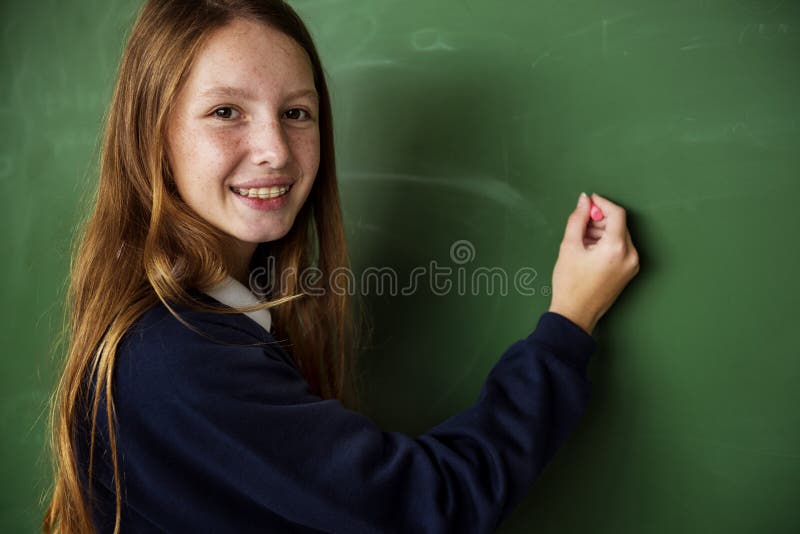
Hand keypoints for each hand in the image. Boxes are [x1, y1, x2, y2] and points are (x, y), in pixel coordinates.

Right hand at [548, 193, 639, 335]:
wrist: (575, 314)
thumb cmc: (570, 285)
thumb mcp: (569, 246)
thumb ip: (577, 219)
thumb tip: (584, 201)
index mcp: (616, 248)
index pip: (616, 213)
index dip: (602, 203)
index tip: (589, 201)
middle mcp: (630, 256)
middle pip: (619, 224)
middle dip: (600, 219)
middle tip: (581, 224)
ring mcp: (632, 265)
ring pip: (620, 235)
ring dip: (603, 231)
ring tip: (582, 241)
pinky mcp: (629, 271)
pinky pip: (621, 248)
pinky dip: (607, 243)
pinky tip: (590, 250)